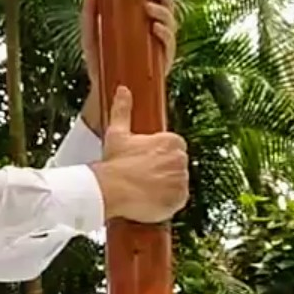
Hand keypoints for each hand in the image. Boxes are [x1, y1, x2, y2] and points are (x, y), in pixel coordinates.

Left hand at [80, 0, 176, 134]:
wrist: (104, 91)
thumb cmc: (101, 62)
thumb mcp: (91, 38)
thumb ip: (89, 18)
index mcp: (141, 20)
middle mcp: (154, 30)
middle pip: (167, 6)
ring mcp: (160, 46)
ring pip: (171, 23)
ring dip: (162, 12)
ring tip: (148, 7)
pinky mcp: (162, 62)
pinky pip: (168, 46)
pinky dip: (164, 35)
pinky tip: (155, 27)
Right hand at [91, 86, 188, 222]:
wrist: (111, 190)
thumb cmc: (114, 162)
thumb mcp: (117, 133)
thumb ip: (123, 109)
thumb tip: (123, 90)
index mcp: (172, 141)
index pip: (173, 150)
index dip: (158, 158)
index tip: (145, 164)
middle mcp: (181, 158)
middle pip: (176, 167)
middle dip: (163, 172)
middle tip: (143, 179)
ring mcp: (182, 179)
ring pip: (177, 184)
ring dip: (165, 188)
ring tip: (145, 191)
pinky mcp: (180, 198)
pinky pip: (178, 201)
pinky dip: (167, 203)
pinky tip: (151, 201)